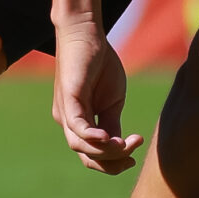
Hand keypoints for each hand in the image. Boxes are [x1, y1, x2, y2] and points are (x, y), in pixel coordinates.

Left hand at [52, 17, 142, 173]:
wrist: (87, 33)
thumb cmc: (100, 64)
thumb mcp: (112, 101)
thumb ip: (112, 124)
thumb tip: (120, 146)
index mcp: (80, 123)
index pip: (92, 156)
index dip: (112, 164)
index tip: (132, 159)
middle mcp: (68, 122)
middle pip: (86, 156)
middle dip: (111, 161)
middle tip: (133, 153)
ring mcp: (66, 111)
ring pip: (81, 145)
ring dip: (106, 150)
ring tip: (128, 144)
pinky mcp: (67, 98)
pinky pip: (76, 125)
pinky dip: (91, 136)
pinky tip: (108, 138)